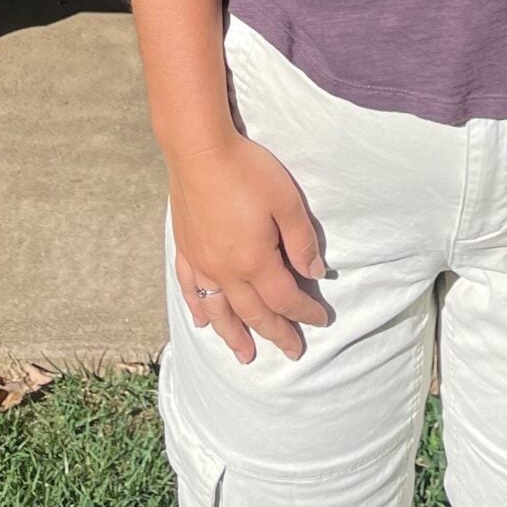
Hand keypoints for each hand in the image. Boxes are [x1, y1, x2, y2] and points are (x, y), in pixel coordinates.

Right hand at [169, 134, 332, 364]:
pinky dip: (199, 309)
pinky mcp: (186, 249)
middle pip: (254, 312)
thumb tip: (314, 272)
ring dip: (234, 336)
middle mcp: (225, 271)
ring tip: (245, 356)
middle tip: (293, 351)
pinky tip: (203, 321)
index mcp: (254, 260)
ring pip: (220, 311)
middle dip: (276, 333)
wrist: (198, 150)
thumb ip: (301, 241)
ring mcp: (202, 262)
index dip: (305, 311)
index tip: (321, 319)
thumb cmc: (247, 171)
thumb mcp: (287, 202)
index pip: (285, 297)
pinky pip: (191, 289)